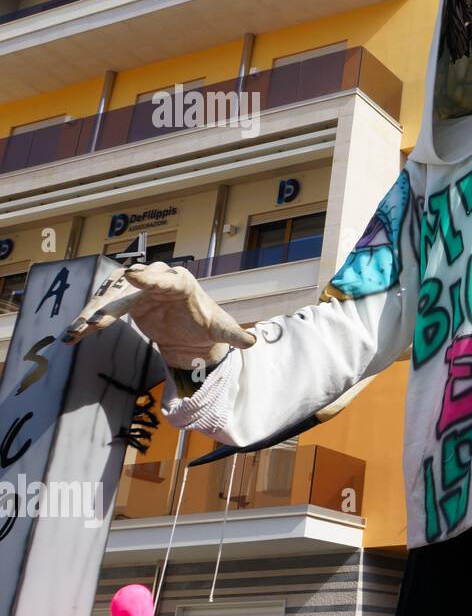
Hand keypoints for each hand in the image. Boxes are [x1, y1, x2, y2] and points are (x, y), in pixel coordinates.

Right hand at [62, 262, 256, 371]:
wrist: (193, 333)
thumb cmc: (208, 326)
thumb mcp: (222, 331)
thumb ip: (234, 335)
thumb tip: (254, 340)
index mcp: (182, 283)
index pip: (166, 279)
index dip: (150, 279)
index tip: (133, 276)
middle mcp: (158, 281)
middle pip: (132, 286)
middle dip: (113, 300)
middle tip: (95, 317)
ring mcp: (140, 291)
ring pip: (114, 297)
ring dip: (94, 312)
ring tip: (77, 331)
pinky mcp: (128, 302)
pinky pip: (106, 309)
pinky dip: (90, 320)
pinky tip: (74, 336)